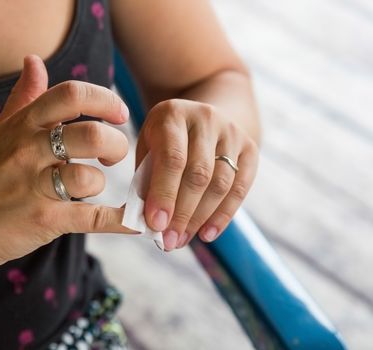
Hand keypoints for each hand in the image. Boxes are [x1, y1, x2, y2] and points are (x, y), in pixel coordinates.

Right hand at [0, 55, 132, 269]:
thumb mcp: (0, 132)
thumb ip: (23, 96)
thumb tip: (34, 60)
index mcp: (23, 125)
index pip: (71, 95)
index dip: (105, 99)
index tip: (119, 114)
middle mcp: (28, 151)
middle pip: (90, 136)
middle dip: (115, 144)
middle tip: (113, 155)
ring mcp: (34, 187)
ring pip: (89, 178)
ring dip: (102, 183)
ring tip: (92, 187)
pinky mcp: (43, 221)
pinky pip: (92, 218)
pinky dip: (119, 222)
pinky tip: (133, 222)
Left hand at [136, 99, 258, 250]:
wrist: (202, 118)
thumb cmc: (165, 141)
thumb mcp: (148, 149)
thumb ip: (144, 180)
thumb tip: (139, 222)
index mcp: (172, 114)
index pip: (172, 158)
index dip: (164, 193)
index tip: (155, 224)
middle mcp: (205, 118)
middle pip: (199, 173)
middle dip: (183, 213)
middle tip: (168, 241)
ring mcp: (231, 131)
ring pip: (221, 183)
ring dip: (201, 218)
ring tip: (182, 240)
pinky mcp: (250, 147)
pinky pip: (241, 187)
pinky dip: (224, 215)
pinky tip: (207, 234)